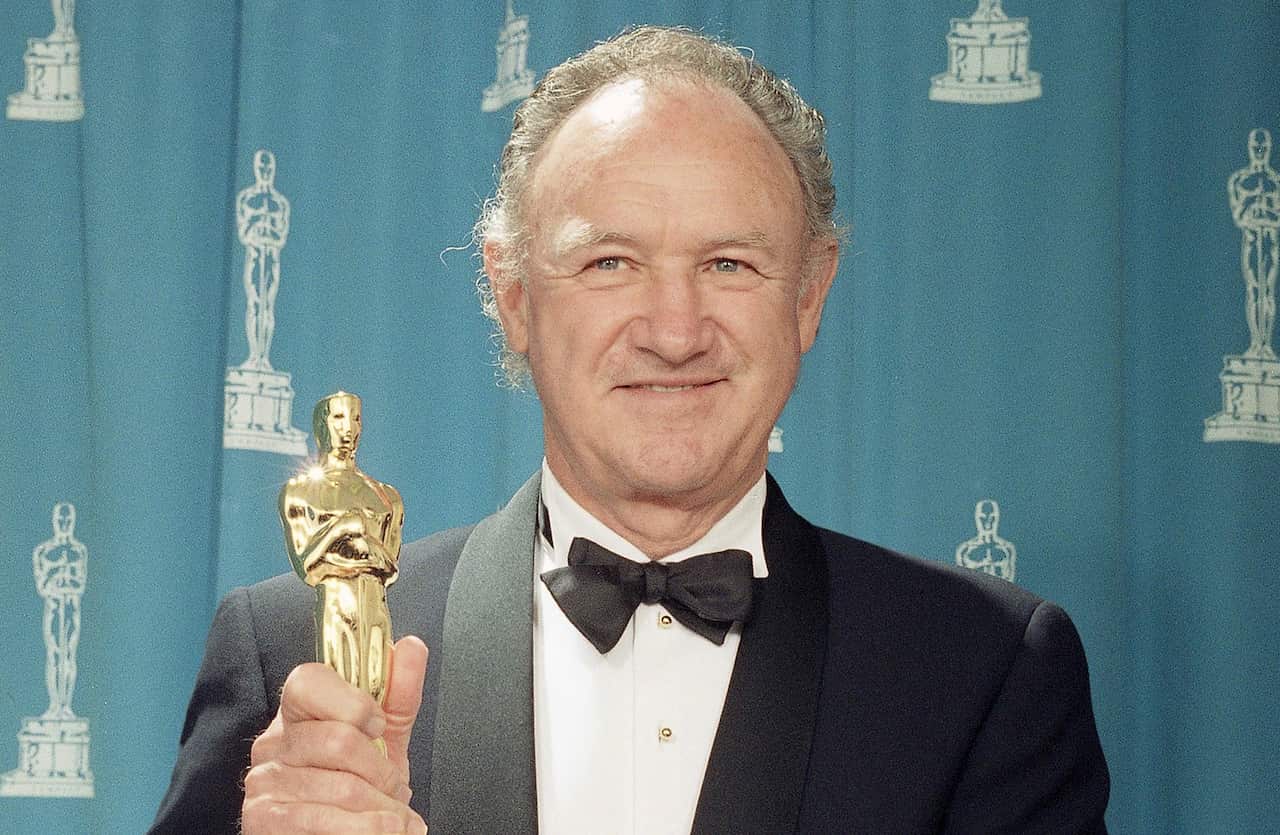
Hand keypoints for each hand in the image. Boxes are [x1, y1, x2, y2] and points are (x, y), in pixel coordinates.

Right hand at [242, 636, 428, 833]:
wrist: (342, 833)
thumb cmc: (360, 784)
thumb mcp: (385, 738)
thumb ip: (399, 693)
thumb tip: (411, 646)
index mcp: (298, 712)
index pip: (307, 682)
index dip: (352, 702)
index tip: (378, 725)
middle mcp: (273, 743)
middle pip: (338, 740)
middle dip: (382, 771)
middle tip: (394, 788)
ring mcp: (264, 782)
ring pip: (342, 787)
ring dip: (384, 809)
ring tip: (395, 818)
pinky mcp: (263, 821)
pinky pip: (324, 821)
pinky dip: (367, 830)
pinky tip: (380, 831)